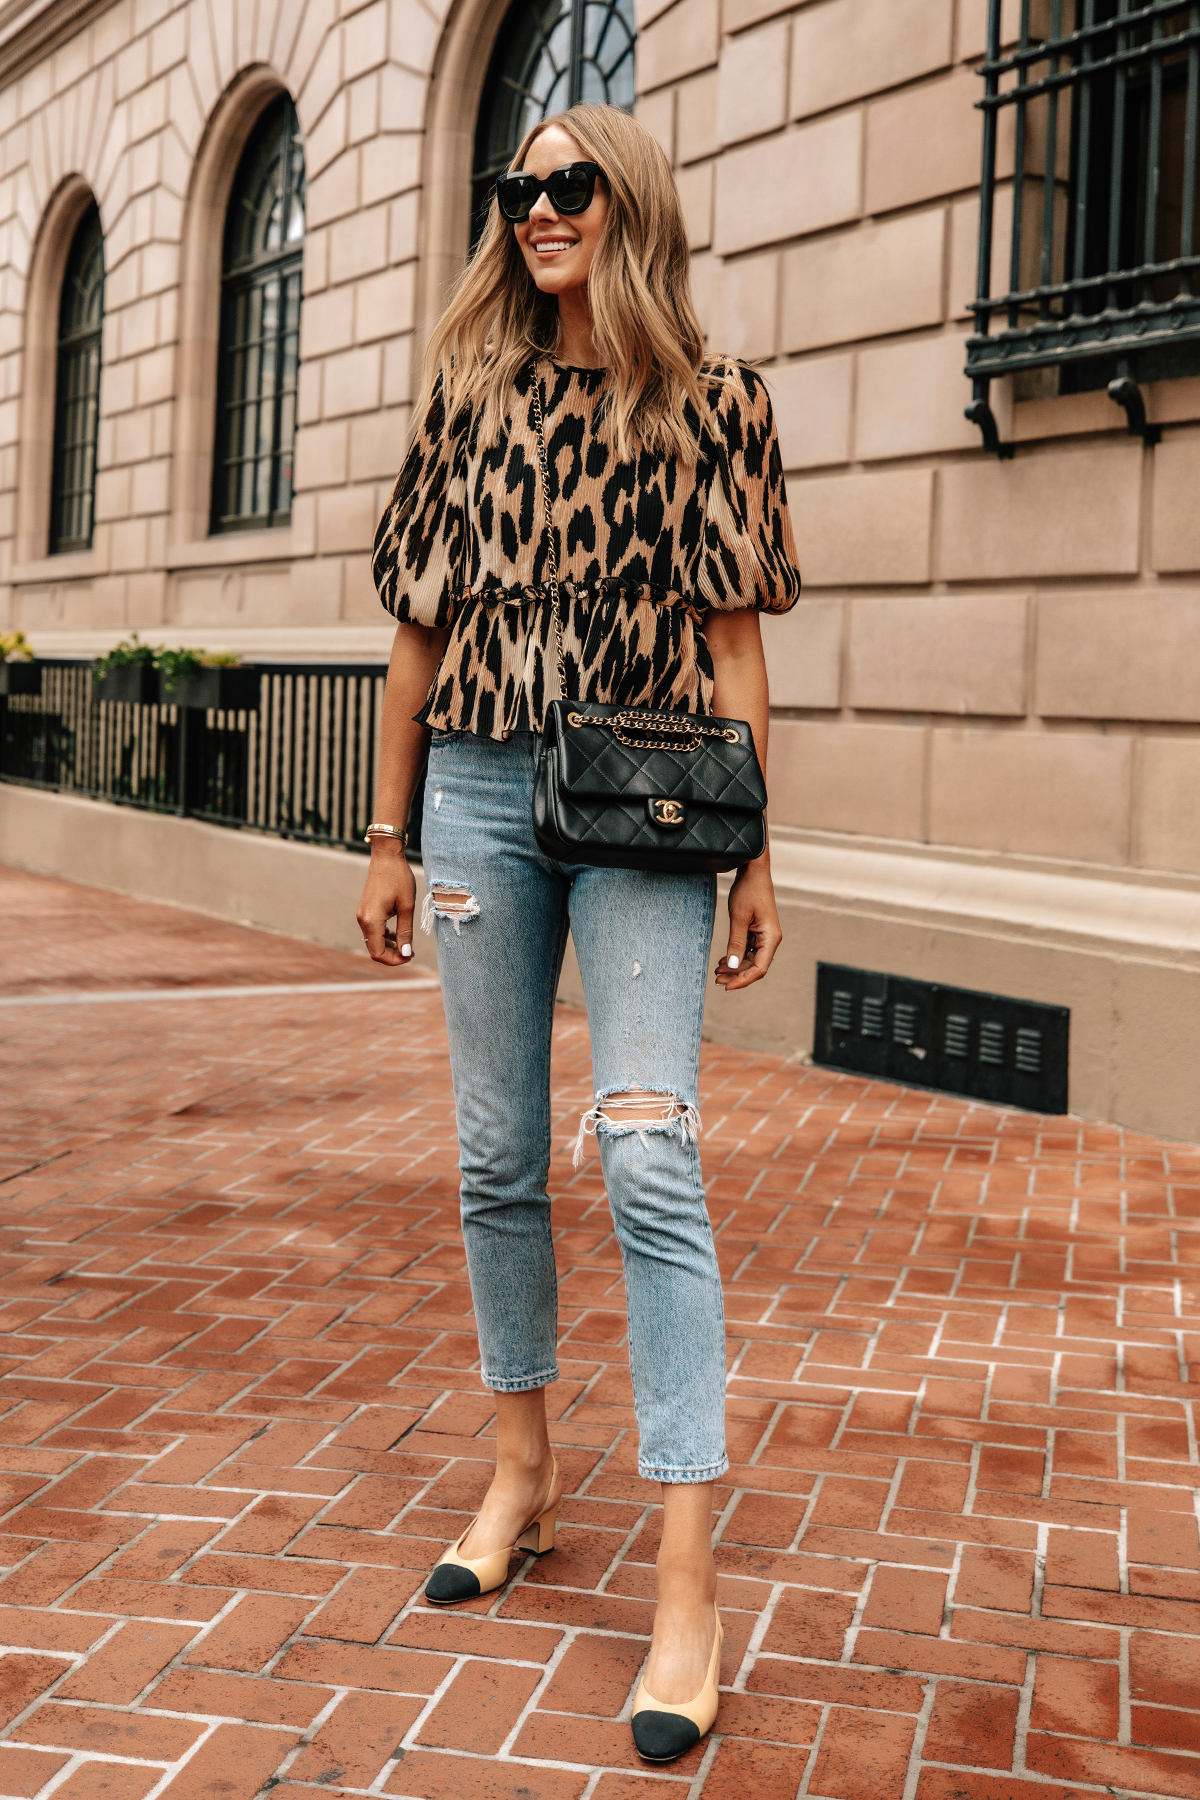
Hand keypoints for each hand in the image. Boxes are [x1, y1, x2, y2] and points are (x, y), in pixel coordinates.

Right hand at [357, 845, 416, 965]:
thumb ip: (405, 932)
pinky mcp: (366, 910)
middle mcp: (363, 920)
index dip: (394, 960)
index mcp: (372, 921)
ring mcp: (363, 915)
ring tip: (407, 943)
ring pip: (374, 941)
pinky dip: (385, 936)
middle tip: (411, 952)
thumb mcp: (406, 906)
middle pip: (375, 950)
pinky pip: (373, 931)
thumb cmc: (399, 878)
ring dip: (390, 946)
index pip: (378, 953)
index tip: (410, 956)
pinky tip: (398, 933)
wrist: (386, 856)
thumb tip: (405, 953)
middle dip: (393, 955)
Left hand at [715, 856, 781, 991]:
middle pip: (755, 967)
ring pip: (751, 960)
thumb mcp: (739, 917)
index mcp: (771, 938)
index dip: (743, 981)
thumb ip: (736, 943)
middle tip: (716, 979)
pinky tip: (723, 960)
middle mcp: (771, 939)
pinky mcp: (758, 931)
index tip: (727, 986)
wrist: (753, 870)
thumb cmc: (748, 890)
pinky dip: (736, 957)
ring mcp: (765, 936)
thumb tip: (733, 966)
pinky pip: (749, 950)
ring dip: (735, 967)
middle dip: (736, 976)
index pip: (759, 969)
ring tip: (717, 971)